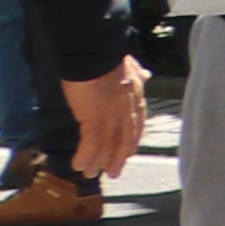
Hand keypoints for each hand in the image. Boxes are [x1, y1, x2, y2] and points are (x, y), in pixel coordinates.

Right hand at [60, 60, 144, 180]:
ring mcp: (111, 114)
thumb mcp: (128, 64)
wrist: (95, 51)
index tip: (128, 152)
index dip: (132, 140)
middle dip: (119, 157)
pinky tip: (79, 165)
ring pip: (107, 144)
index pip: (137, 123)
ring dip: (98, 161)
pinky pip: (91, 142)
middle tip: (113, 172)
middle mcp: (127, 108)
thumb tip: (146, 75)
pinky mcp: (94, 117)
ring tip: (90, 174)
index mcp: (135, 96)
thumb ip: (136, 73)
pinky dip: (86, 155)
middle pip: (124, 138)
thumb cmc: (106, 56)